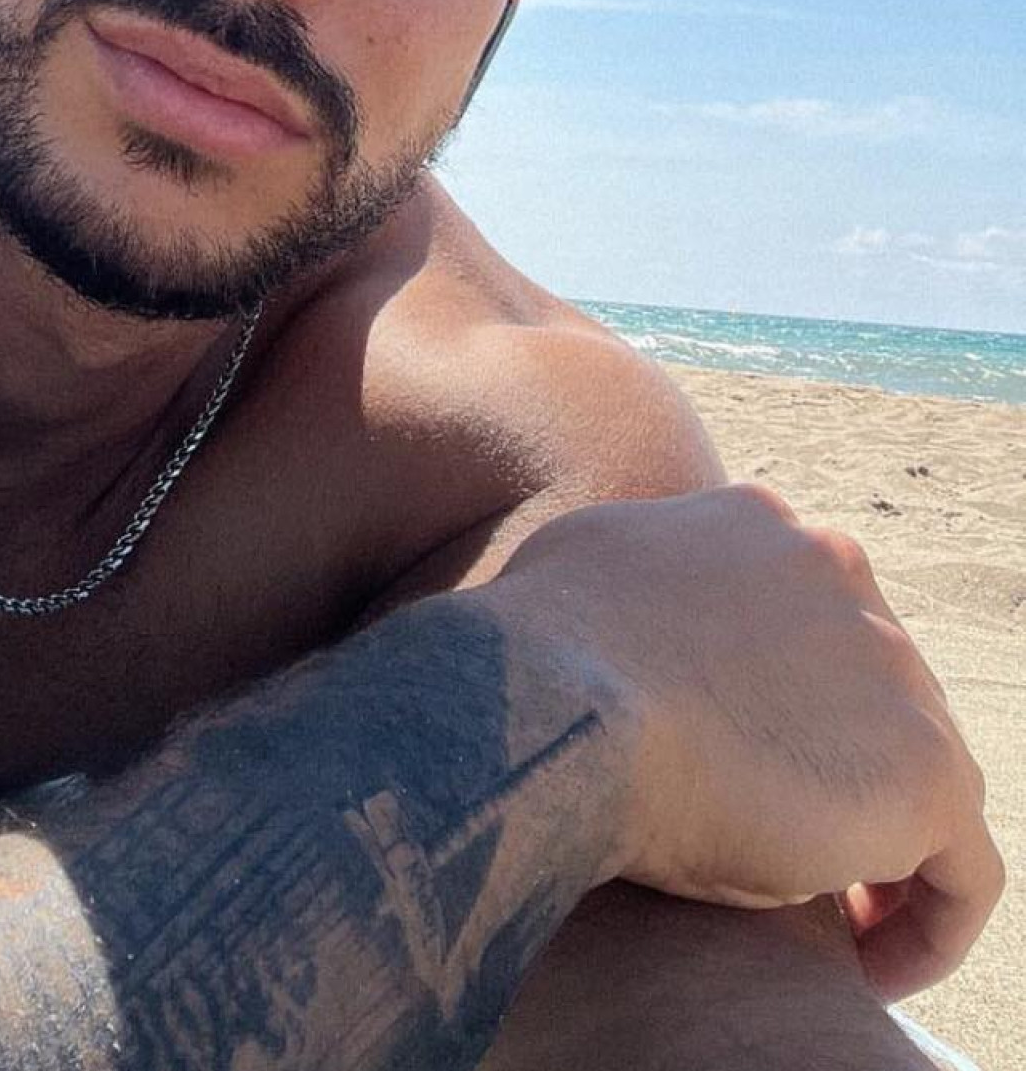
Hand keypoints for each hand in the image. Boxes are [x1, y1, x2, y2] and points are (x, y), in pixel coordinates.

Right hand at [488, 484, 1001, 997]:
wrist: (555, 709)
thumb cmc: (529, 653)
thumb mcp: (575, 575)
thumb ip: (630, 588)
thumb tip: (611, 621)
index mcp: (759, 524)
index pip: (801, 619)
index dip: (780, 702)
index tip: (740, 766)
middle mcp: (839, 572)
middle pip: (868, 694)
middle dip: (832, 770)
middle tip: (785, 852)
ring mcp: (892, 666)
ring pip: (918, 777)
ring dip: (879, 853)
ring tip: (825, 928)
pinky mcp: (925, 771)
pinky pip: (963, 872)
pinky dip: (927, 926)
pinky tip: (862, 968)